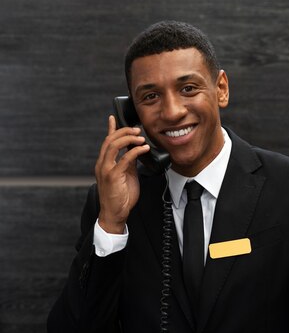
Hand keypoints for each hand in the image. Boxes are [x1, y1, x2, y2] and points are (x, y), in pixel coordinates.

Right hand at [95, 115, 149, 232]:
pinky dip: (135, 151)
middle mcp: (102, 164)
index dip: (111, 129)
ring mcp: (106, 170)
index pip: (107, 142)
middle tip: (137, 130)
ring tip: (140, 137)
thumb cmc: (121, 197)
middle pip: (110, 140)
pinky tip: (143, 149)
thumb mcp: (127, 175)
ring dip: (128, 138)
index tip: (114, 118)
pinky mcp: (112, 176)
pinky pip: (124, 159)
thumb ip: (129, 162)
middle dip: (123, 131)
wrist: (115, 214)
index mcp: (104, 163)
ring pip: (113, 145)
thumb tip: (135, 150)